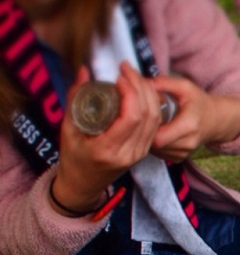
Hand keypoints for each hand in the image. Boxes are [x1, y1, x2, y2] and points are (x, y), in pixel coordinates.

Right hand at [53, 63, 160, 212]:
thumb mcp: (67, 129)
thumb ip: (75, 98)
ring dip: (150, 94)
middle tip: (128, 69)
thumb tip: (85, 70)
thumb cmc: (72, 157)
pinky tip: (143, 91)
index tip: (119, 76)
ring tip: (135, 76)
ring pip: (155, 119)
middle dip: (141, 87)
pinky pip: (155, 125)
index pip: (131, 117)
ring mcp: (140, 153)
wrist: (83, 184)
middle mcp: (129, 153)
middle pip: (148, 115)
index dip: (131, 92)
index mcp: (108, 149)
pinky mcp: (145, 151)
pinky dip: (153, 105)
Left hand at [150, 75, 239, 161]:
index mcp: (189, 125)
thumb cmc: (200, 103)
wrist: (217, 120)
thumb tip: (144, 82)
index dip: (147, 128)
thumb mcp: (185, 87)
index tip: (144, 116)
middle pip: (155, 145)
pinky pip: (161, 155)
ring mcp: (185, 152)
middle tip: (144, 120)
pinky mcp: (180, 158)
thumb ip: (165, 83)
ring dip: (150, 140)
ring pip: (156, 151)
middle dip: (146, 133)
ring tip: (151, 125)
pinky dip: (156, 146)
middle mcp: (188, 142)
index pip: (159, 137)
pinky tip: (158, 134)